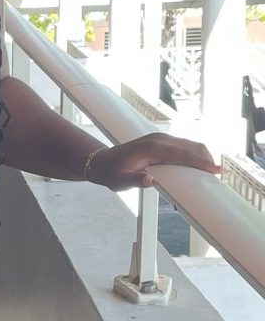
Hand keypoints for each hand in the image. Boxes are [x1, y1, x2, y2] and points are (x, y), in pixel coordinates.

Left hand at [88, 134, 218, 190]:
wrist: (101, 161)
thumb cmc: (111, 173)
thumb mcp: (119, 182)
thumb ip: (134, 181)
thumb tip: (150, 180)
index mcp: (152, 147)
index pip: (182, 154)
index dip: (200, 162)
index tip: (215, 170)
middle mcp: (159, 139)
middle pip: (191, 147)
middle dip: (207, 159)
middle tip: (220, 175)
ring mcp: (161, 139)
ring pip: (189, 145)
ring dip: (202, 157)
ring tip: (213, 172)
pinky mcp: (161, 142)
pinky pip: (183, 147)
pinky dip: (194, 155)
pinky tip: (199, 166)